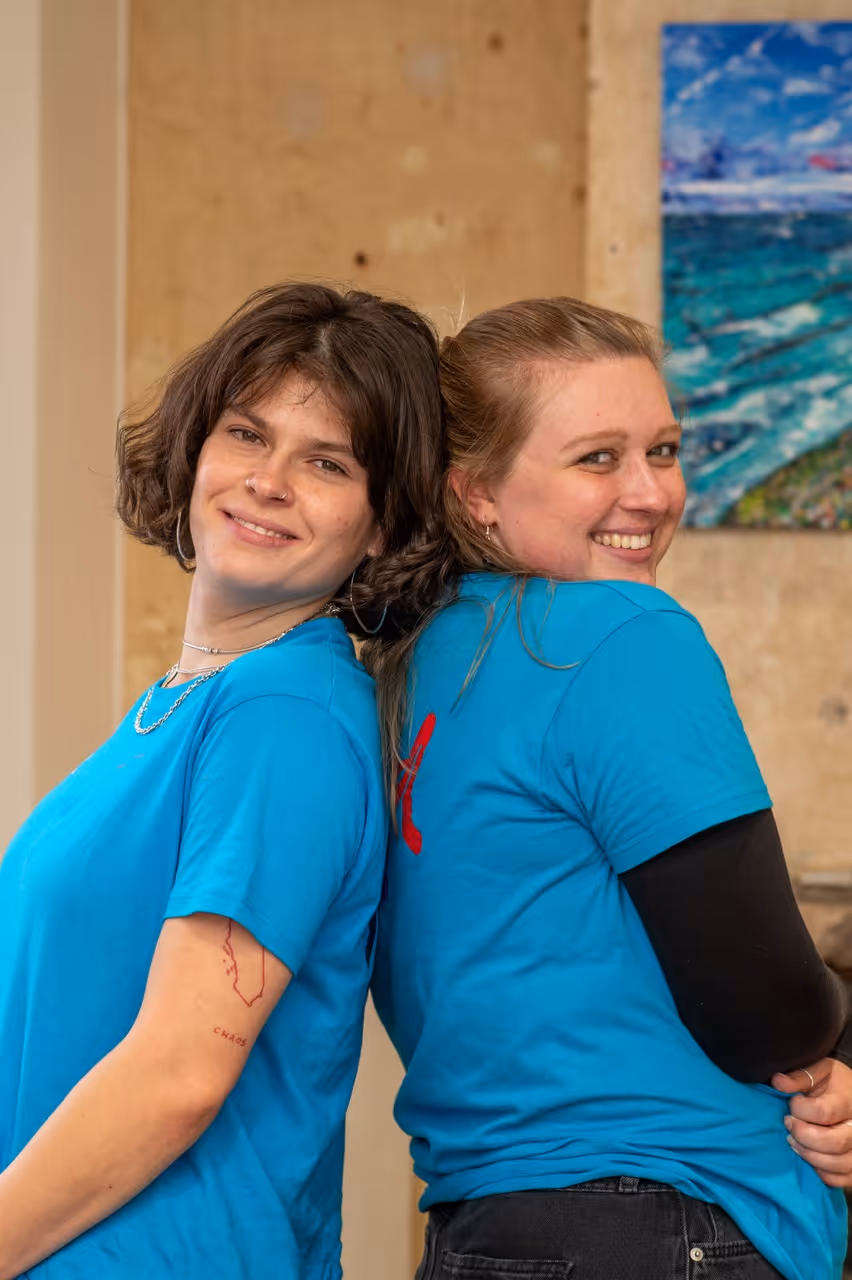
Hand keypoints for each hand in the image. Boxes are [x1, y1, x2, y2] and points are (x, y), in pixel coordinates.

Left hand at [772, 1058, 851, 1187]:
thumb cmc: (834, 1083)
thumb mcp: (820, 1070)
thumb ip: (800, 1076)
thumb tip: (777, 1081)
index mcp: (850, 1100)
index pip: (823, 1112)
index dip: (800, 1110)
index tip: (792, 1104)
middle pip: (834, 1142)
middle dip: (803, 1136)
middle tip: (789, 1125)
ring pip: (838, 1163)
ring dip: (809, 1155)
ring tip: (794, 1141)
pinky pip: (840, 1179)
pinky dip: (821, 1172)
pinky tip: (809, 1156)